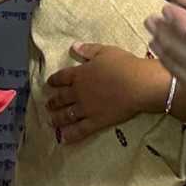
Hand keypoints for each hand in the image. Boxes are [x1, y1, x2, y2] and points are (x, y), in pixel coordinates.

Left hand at [46, 44, 169, 143]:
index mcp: (79, 75)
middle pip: (62, 98)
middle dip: (53, 102)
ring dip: (57, 118)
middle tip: (47, 105)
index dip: (54, 80)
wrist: (137, 84)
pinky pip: (80, 130)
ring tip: (51, 121)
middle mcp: (78, 92)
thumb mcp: (104, 52)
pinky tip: (63, 139)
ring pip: (67, 115)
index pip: (62, 77)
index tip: (49, 84)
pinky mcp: (96, 121)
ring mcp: (86, 108)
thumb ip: (88, 50)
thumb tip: (74, 46)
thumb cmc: (123, 65)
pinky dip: (71, 135)